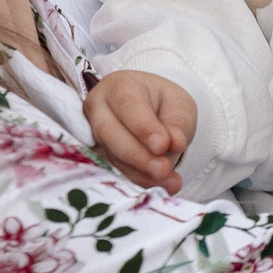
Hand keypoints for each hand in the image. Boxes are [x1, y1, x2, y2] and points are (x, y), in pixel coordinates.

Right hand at [85, 70, 194, 192]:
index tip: (163, 145)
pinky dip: (137, 181)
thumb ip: (177, 123)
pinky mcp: (96, 157)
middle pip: (110, 132)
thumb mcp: (179, 105)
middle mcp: (99, 108)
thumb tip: (173, 144)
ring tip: (168, 181)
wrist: (150, 113)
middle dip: (138, 155)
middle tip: (163, 169)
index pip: (127, 105)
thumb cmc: (163, 104)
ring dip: (139, 173)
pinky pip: (113, 172)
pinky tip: (160, 187)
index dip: (143, 127)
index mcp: (120, 86)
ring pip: (110, 156)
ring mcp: (93, 134)